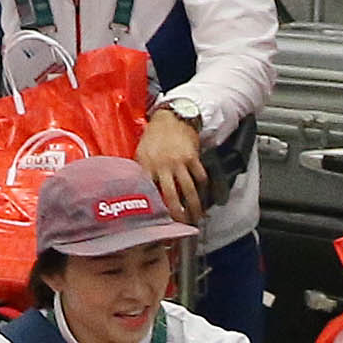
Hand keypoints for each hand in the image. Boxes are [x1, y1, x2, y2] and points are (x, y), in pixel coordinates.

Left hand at [137, 106, 209, 220]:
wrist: (172, 117)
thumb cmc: (154, 137)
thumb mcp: (140, 154)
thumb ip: (141, 173)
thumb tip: (137, 194)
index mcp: (147, 166)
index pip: (150, 193)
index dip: (156, 210)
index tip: (159, 224)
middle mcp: (163, 165)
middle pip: (172, 196)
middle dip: (179, 214)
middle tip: (183, 226)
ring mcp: (179, 161)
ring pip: (189, 189)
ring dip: (195, 206)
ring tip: (197, 217)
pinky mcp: (193, 157)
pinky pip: (200, 176)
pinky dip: (204, 188)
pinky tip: (205, 197)